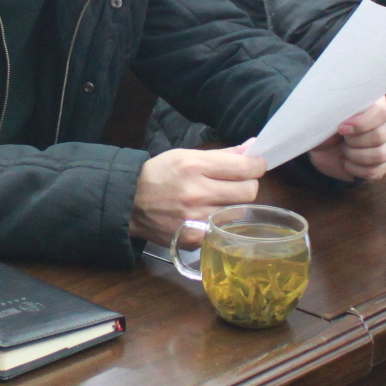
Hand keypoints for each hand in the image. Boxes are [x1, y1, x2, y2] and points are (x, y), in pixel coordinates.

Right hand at [129, 147, 265, 246]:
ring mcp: (195, 218)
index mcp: (194, 166)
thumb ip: (222, 155)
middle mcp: (197, 193)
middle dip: (247, 185)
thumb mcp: (186, 156)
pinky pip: (223, 229)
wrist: (129, 203)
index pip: (244, 168)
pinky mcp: (193, 238)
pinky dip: (221, 223)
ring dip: (234, 205)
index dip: (257, 166)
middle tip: (236, 184)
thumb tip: (253, 147)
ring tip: (219, 200)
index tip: (256, 165)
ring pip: (239, 212)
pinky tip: (209, 217)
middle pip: (248, 192)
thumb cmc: (160, 175)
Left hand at [307, 98, 385, 181]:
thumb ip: (338, 108)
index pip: (381, 111)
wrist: (321, 147)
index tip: (341, 128)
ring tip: (344, 151)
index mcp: (375, 103)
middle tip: (342, 139)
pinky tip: (346, 163)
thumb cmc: (325, 125)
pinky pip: (375, 170)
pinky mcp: (384, 163)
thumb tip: (345, 115)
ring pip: (380, 154)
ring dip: (355, 155)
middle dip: (354, 141)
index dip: (361, 123)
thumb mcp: (327, 114)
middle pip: (380, 135)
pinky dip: (355, 169)